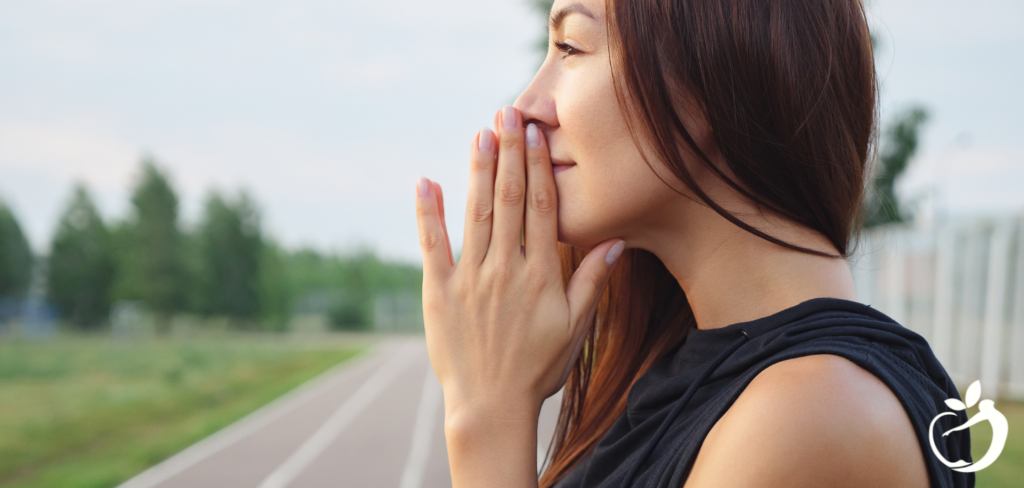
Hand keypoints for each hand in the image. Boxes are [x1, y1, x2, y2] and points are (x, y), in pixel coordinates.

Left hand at [414, 105, 624, 423]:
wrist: (491, 405)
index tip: (535, 133)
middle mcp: (505, 269)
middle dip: (509, 153)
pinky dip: (429, 212)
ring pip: (476, 214)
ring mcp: (470, 279)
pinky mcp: (439, 292)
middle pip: (508, 200)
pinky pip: (432, 245)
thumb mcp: (575, 328)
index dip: (537, 166)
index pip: (540, 208)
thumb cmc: (538, 369)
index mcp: (540, 275)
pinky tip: (427, 180)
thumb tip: (615, 241)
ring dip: (478, 171)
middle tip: (508, 114)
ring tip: (481, 133)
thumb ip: (592, 281)